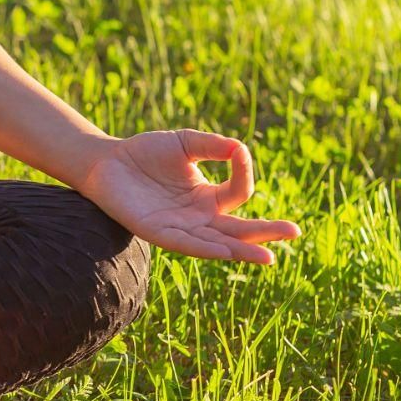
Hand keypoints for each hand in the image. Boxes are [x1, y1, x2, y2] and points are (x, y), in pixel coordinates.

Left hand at [75, 129, 300, 263]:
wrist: (106, 162)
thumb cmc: (145, 153)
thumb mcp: (184, 143)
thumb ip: (212, 145)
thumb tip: (240, 149)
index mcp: (209, 197)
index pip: (239, 193)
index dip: (243, 171)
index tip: (239, 153)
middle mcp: (199, 218)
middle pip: (239, 230)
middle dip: (266, 233)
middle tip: (294, 231)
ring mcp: (181, 228)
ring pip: (218, 243)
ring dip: (241, 250)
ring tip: (268, 257)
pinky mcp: (158, 233)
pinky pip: (186, 244)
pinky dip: (206, 247)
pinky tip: (224, 250)